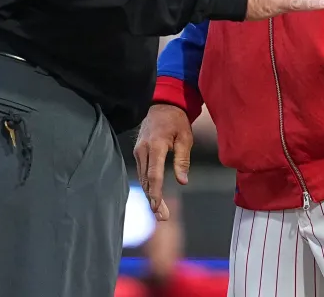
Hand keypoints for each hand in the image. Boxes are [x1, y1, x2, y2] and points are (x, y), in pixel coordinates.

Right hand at [134, 104, 193, 220]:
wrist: (163, 105)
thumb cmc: (177, 121)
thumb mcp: (185, 138)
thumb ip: (182, 160)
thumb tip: (183, 181)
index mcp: (155, 145)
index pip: (154, 174)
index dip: (156, 193)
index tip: (157, 208)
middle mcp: (143, 150)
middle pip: (147, 180)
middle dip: (154, 200)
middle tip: (162, 218)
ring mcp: (138, 151)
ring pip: (143, 178)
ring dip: (151, 195)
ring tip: (160, 212)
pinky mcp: (138, 152)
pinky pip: (142, 172)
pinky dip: (148, 185)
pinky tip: (154, 196)